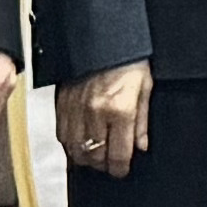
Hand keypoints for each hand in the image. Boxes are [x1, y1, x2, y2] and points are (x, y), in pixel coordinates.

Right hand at [59, 59, 153, 177]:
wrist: (103, 36)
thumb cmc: (127, 58)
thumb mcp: (145, 87)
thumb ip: (142, 121)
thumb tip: (141, 145)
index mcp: (120, 110)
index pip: (118, 154)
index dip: (120, 169)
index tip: (122, 170)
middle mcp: (95, 112)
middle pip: (95, 157)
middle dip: (104, 165)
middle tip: (111, 163)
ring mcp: (75, 108)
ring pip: (75, 150)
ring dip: (86, 158)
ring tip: (96, 156)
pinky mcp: (62, 103)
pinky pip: (61, 134)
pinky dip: (70, 144)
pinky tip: (79, 143)